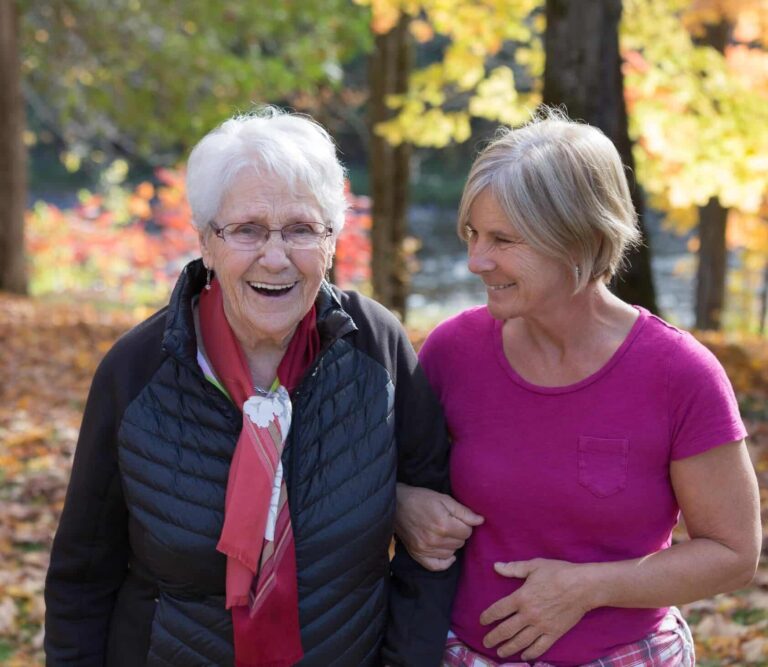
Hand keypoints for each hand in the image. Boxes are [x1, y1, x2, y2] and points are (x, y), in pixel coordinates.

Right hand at [394, 483, 483, 570]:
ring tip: (444, 533)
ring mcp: (425, 549)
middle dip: (459, 533)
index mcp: (443, 524)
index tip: (458, 518)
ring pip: (451, 553)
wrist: (396, 504)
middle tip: (450, 523)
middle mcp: (434, 539)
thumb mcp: (444, 499)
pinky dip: (445, 562)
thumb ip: (464, 511)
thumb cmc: (421, 499)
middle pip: (460, 543)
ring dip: (452, 544)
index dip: (465, 523)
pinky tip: (447, 554)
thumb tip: (480, 521)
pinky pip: (437, 566)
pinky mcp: (418, 554)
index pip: (467, 531)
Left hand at [480, 559, 594, 660]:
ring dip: (508, 649)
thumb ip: (514, 568)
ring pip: (520, 642)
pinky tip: (524, 657)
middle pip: (506, 630)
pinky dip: (530, 654)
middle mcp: (529, 614)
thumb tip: (496, 566)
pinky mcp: (554, 633)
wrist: (583, 586)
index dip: (488, 616)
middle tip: (486, 642)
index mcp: (521, 597)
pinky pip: (539, 647)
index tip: (482, 621)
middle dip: (493, 638)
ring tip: (499, 653)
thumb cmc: (558, 573)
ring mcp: (541, 626)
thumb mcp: (534, 565)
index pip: (498, 610)